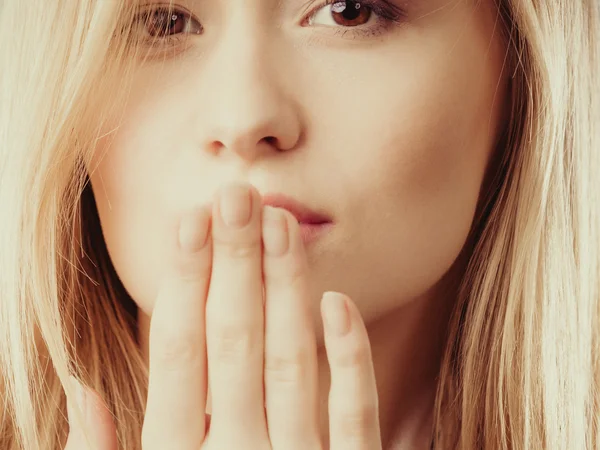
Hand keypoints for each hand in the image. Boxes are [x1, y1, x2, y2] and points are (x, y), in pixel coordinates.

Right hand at [65, 182, 381, 449]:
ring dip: (285, 289)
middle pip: (234, 342)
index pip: (178, 352)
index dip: (184, 280)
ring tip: (279, 224)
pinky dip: (347, 357)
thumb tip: (80, 393)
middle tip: (236, 194)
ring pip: (291, 362)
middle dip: (233, 263)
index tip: (189, 219)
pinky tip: (337, 302)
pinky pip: (355, 414)